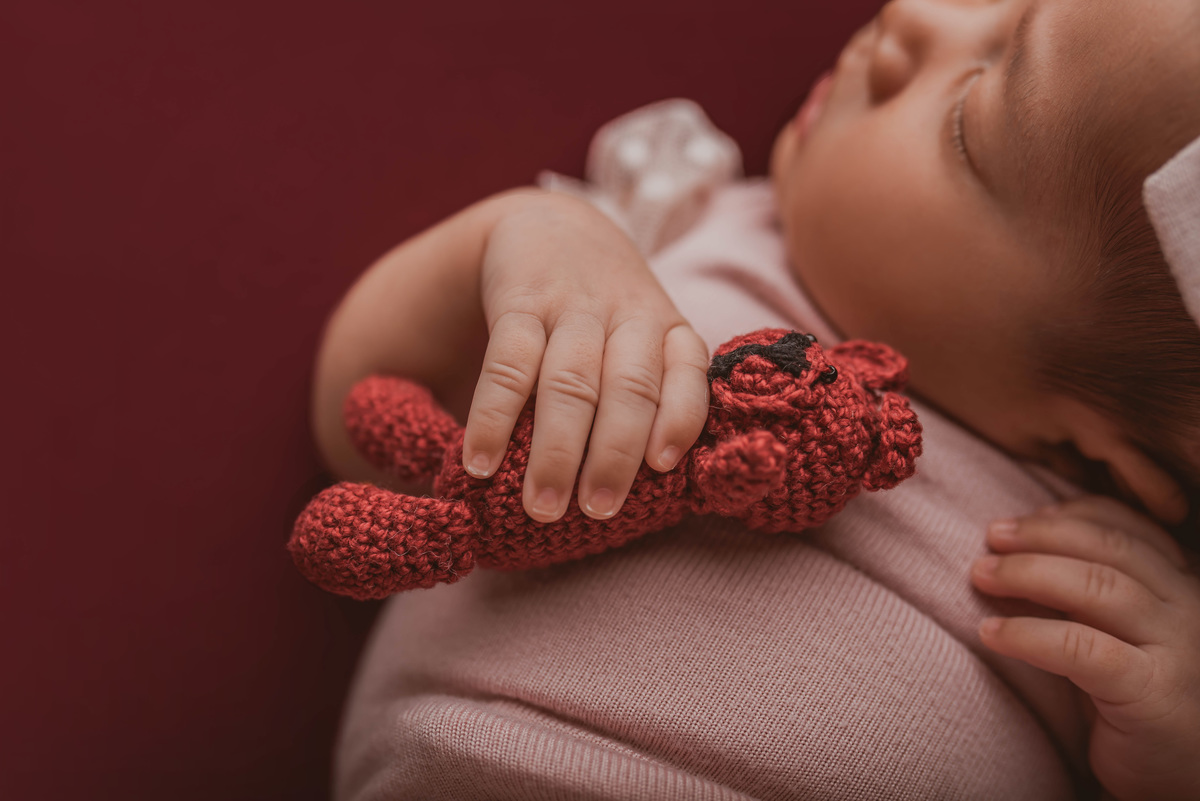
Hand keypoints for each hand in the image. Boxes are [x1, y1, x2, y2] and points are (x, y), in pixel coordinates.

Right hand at [462, 192, 709, 522]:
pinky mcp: (519, 302)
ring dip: (556, 448)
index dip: (680, 417)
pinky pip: (509, 363)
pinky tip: (482, 462)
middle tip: (596, 511)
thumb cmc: (606, 312)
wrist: (550, 226)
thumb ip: (655, 391)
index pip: (687, 371)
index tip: (663, 467)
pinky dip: (495, 416)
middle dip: (614, 455)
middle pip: (628, 387)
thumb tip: (650, 485)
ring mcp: (573, 306)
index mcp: (666, 328)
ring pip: (571, 381)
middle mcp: (626, 314)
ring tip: (542, 506)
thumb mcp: (645, 334)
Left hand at [970, 496, 1199, 800]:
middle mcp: (1185, 611)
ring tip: (980, 575)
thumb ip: (1080, 600)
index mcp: (1180, 589)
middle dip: (1040, 536)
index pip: (1128, 530)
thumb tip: (1007, 559)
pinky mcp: (1152, 693)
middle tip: (989, 539)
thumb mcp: (1114, 638)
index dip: (1071, 516)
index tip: (1021, 520)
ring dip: (1027, 573)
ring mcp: (1176, 650)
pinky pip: (1082, 649)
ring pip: (1098, 588)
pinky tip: (991, 632)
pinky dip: (1029, 634)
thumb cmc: (1138, 706)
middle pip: (1108, 549)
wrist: (1186, 781)